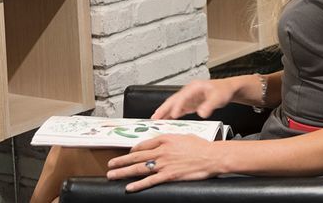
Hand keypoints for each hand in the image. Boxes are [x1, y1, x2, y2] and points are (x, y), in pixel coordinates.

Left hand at [106, 135, 222, 191]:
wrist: (212, 156)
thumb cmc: (202, 146)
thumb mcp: (184, 136)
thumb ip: (171, 139)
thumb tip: (163, 142)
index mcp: (165, 139)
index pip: (143, 144)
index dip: (133, 149)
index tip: (128, 153)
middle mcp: (162, 151)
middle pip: (136, 156)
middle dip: (121, 161)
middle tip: (110, 164)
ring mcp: (164, 164)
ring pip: (138, 168)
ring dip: (123, 172)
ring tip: (112, 175)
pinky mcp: (168, 175)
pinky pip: (149, 181)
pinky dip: (138, 185)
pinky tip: (129, 187)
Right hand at [152, 79, 235, 119]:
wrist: (227, 89)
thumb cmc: (223, 90)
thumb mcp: (218, 98)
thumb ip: (210, 105)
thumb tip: (202, 113)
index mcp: (194, 87)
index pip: (182, 97)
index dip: (177, 106)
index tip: (173, 114)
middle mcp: (189, 91)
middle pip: (173, 100)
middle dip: (163, 108)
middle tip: (154, 117)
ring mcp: (188, 97)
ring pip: (173, 104)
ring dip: (164, 112)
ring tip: (155, 120)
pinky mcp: (190, 103)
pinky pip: (178, 109)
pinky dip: (171, 114)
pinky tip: (167, 120)